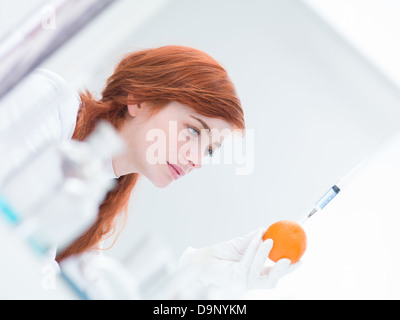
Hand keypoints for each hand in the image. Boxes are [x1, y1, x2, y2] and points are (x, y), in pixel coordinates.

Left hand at [179, 228, 300, 290]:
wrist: (201, 260)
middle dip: (284, 271)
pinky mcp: (235, 278)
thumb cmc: (218, 254)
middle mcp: (250, 281)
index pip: (274, 273)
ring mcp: (243, 282)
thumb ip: (253, 239)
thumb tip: (266, 230)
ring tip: (271, 241)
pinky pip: (248, 262)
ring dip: (266, 255)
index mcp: (254, 274)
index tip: (300, 258)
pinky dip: (254, 247)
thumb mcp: (239, 244)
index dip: (289, 268)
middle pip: (272, 280)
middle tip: (293, 258)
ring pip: (260, 272)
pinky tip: (258, 237)